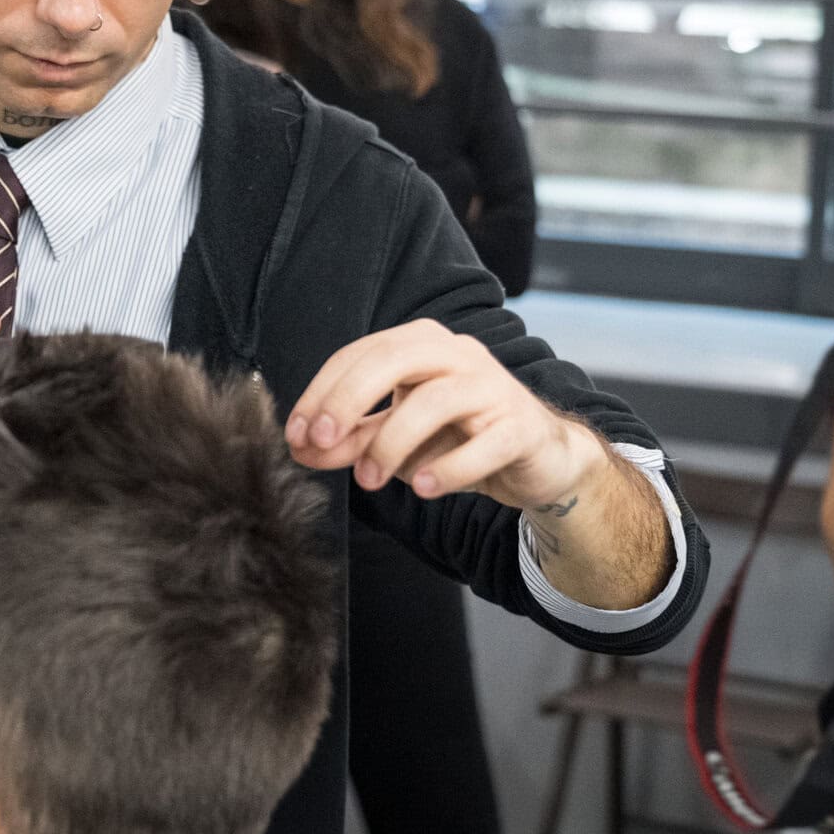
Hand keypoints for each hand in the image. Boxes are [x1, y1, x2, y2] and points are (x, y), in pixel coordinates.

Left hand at [285, 319, 606, 510]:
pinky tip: (424, 488)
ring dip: (392, 444)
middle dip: (348, 401)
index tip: (295, 434)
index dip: (321, 393)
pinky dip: (450, 467)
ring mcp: (492, 386)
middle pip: (392, 360)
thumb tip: (301, 449)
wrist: (538, 460)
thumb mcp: (395, 439)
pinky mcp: (521, 425)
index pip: (358, 355)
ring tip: (370, 481)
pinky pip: (483, 444)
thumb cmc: (460, 437)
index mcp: (419, 344)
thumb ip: (351, 440)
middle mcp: (456, 353)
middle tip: (320, 441)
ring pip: (434, 401)